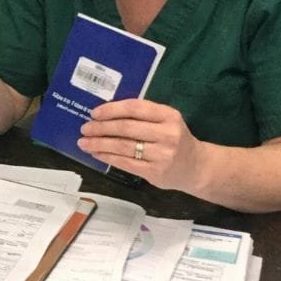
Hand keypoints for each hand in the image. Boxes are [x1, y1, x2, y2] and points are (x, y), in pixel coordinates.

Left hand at [77, 99, 206, 190]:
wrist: (196, 167)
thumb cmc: (174, 139)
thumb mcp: (165, 121)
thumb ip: (142, 115)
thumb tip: (104, 114)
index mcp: (169, 116)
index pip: (135, 108)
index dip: (112, 109)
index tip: (94, 113)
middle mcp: (167, 134)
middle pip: (126, 128)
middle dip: (101, 127)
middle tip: (85, 128)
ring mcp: (162, 155)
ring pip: (123, 146)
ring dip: (99, 143)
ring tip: (84, 142)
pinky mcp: (155, 172)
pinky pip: (125, 163)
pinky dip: (107, 157)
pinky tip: (96, 153)